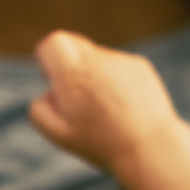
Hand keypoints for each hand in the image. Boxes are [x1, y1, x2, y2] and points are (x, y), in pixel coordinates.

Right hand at [29, 31, 180, 173]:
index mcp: (72, 74)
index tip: (52, 78)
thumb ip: (40, 109)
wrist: (149, 147)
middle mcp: (96, 60)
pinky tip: (123, 107)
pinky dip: (115, 82)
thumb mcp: (58, 133)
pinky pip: (117, 66)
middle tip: (76, 95)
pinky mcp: (139, 66)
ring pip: (97, 58)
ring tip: (105, 110)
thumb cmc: (101, 143)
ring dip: (95, 77)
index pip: (52, 43)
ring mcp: (120, 61)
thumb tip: (48, 93)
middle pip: (74, 45)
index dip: (48, 59)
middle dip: (70, 65)